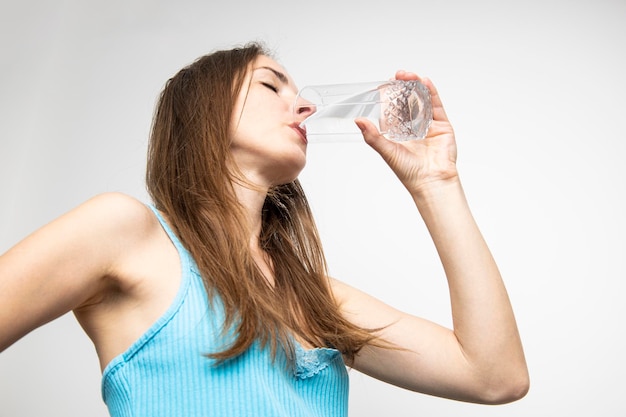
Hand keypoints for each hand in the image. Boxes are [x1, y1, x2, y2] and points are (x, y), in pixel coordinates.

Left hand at [355, 71, 457, 195]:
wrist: (431, 181)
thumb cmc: (409, 172)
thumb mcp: (386, 151)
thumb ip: (372, 136)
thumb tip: (358, 121)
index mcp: (399, 134)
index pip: (393, 111)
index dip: (389, 97)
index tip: (384, 86)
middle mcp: (413, 128)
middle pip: (408, 103)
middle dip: (403, 88)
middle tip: (397, 76)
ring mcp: (428, 126)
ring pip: (422, 101)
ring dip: (416, 86)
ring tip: (409, 75)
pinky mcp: (442, 126)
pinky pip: (436, 106)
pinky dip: (431, 93)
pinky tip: (424, 82)